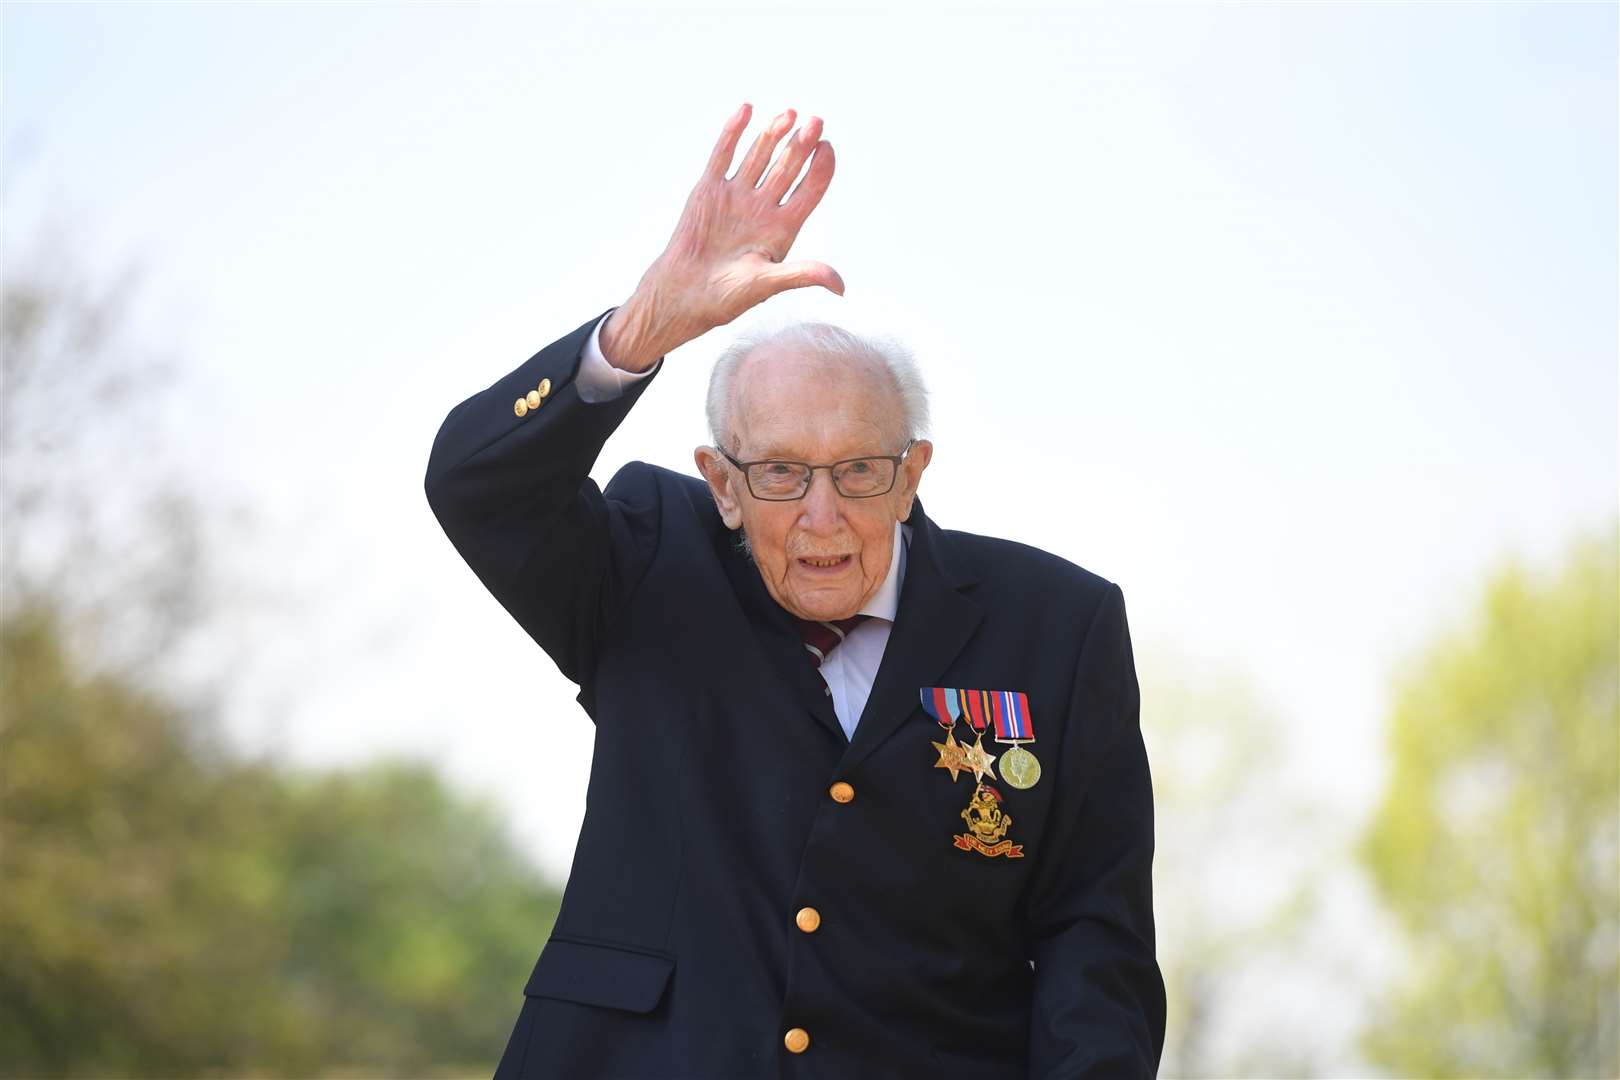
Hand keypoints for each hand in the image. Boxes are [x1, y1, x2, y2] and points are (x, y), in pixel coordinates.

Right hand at [599, 104, 840, 371]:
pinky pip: (723, 154)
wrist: (681, 294)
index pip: (810, 190)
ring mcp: (736, 196)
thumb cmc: (725, 297)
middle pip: (788, 167)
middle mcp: (762, 208)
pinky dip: (734, 132)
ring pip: (759, 156)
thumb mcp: (768, 285)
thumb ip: (803, 275)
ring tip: (789, 114)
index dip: (821, 169)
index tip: (827, 149)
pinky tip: (747, 110)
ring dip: (773, 134)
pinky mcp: (708, 190)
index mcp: (782, 228)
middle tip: (815, 121)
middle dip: (802, 144)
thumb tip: (840, 286)